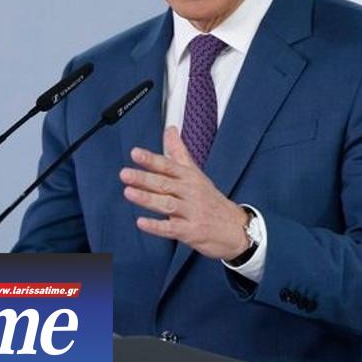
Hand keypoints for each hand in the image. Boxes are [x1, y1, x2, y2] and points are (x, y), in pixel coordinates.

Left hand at [121, 126, 249, 260]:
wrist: (236, 228)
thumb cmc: (211, 199)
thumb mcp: (196, 173)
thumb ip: (179, 152)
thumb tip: (169, 130)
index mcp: (190, 177)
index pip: (169, 165)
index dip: (151, 159)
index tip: (135, 153)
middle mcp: (190, 193)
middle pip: (165, 183)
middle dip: (144, 178)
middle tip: (125, 174)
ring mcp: (191, 212)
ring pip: (167, 204)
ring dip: (147, 198)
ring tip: (129, 193)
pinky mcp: (191, 231)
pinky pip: (172, 228)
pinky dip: (156, 226)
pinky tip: (142, 222)